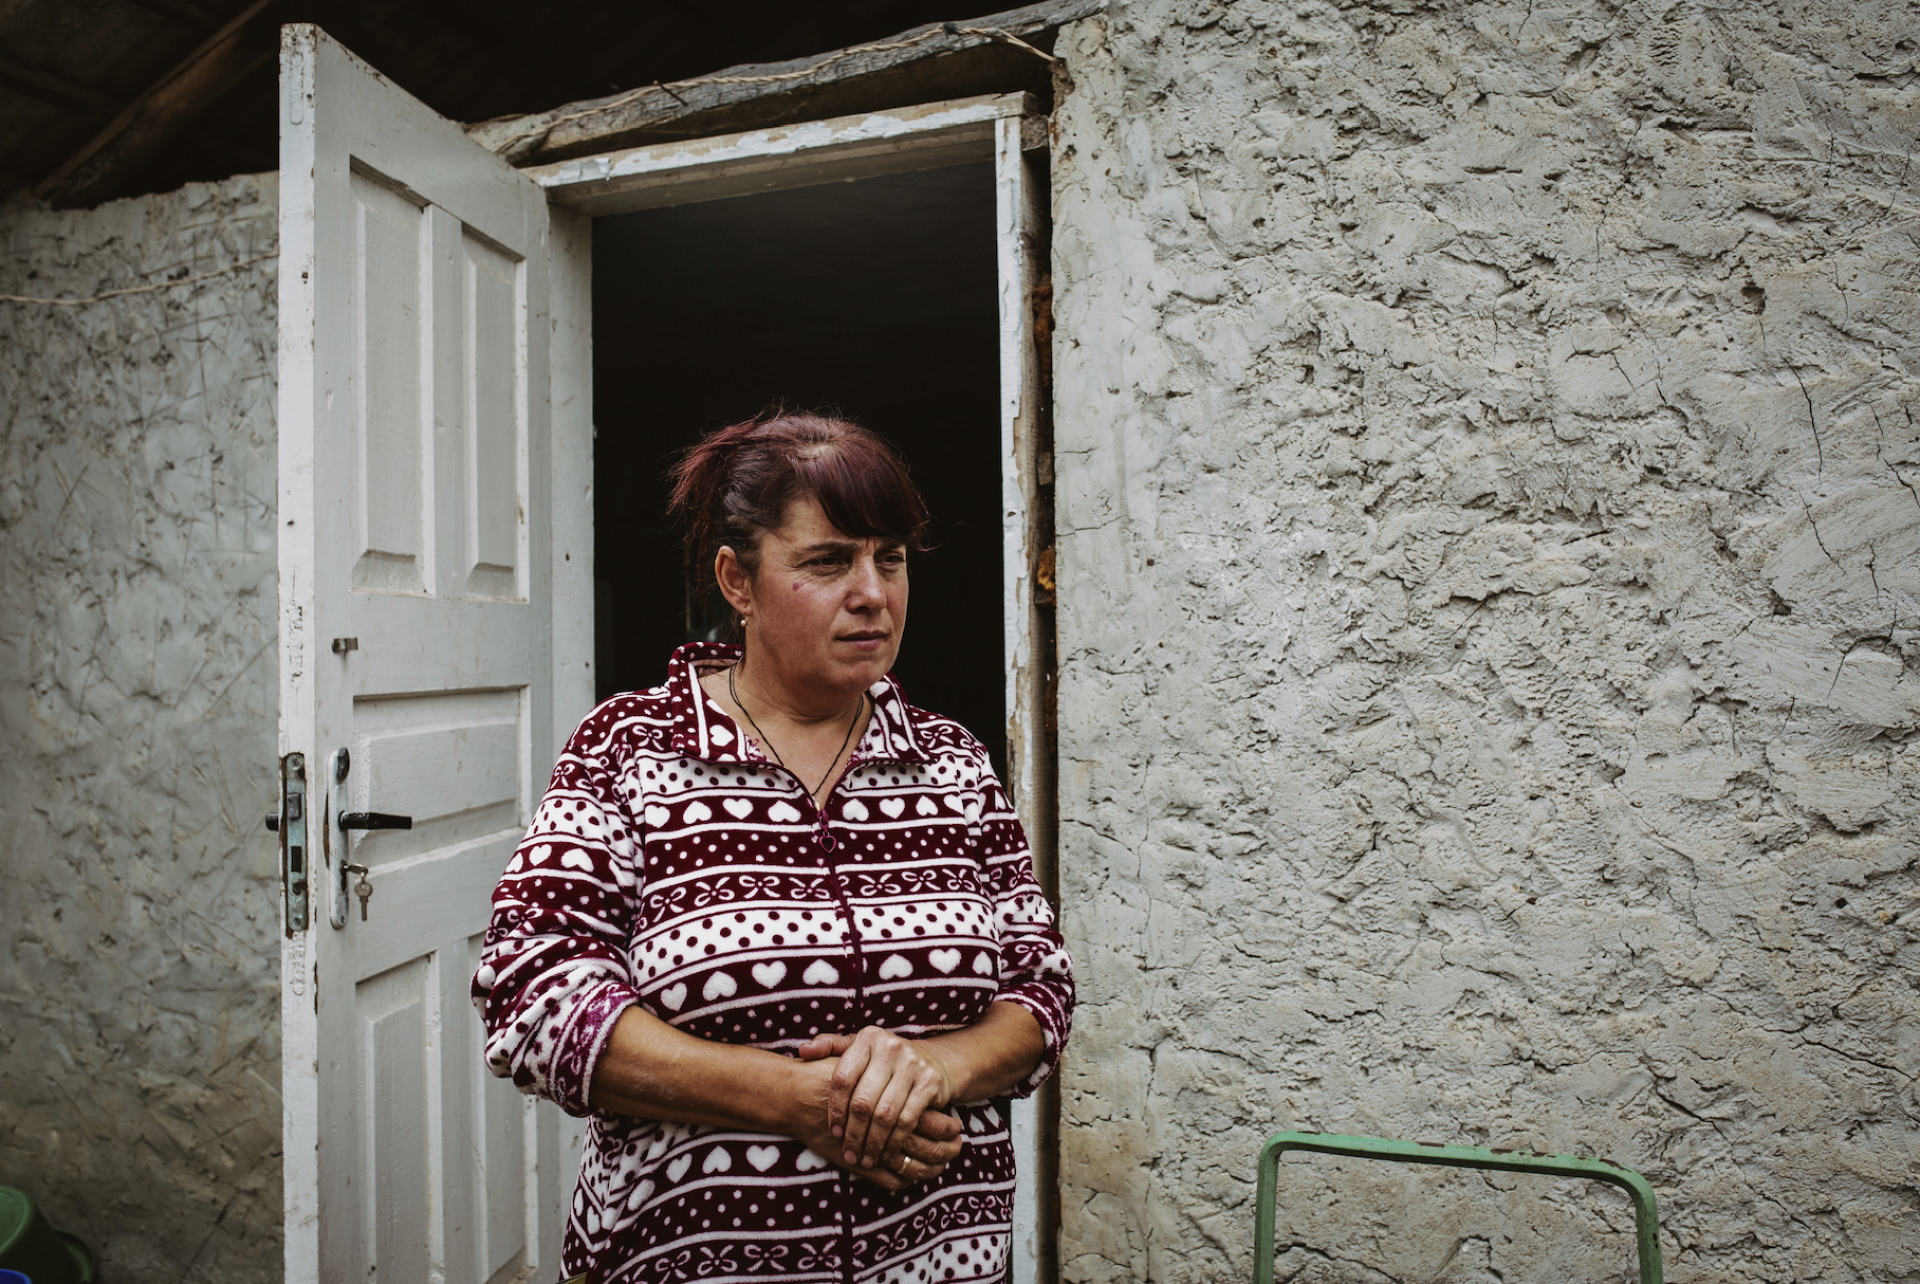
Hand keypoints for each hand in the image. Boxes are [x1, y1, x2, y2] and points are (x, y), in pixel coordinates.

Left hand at [787, 1054, 960, 1189]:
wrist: (935, 1061)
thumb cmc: (886, 1060)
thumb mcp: (859, 1048)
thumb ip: (830, 1047)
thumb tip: (803, 1051)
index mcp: (868, 1038)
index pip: (843, 1079)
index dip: (835, 1109)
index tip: (833, 1131)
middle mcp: (891, 1048)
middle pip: (863, 1101)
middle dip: (854, 1133)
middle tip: (849, 1153)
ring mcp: (913, 1065)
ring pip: (884, 1114)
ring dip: (872, 1142)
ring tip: (865, 1159)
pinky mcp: (930, 1083)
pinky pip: (907, 1120)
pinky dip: (894, 1141)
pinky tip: (886, 1152)